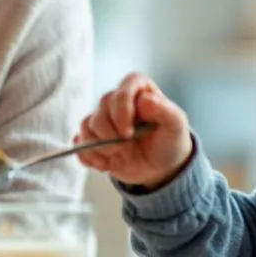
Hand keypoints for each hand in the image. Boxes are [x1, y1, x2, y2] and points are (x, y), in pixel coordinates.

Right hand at [75, 72, 193, 189]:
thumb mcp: (176, 125)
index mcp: (138, 90)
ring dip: (98, 145)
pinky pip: (79, 143)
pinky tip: (105, 164)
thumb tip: (145, 100)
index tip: (128, 132)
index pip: (124, 89)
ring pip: (87, 125)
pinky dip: (88, 156)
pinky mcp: (93, 139)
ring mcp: (104, 120)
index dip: (122, 109)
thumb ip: (166, 110)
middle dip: (110, 132)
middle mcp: (118, 101)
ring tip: (117, 156)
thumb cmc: (170, 141)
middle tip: (125, 146)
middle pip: (102, 107)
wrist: (161, 168)